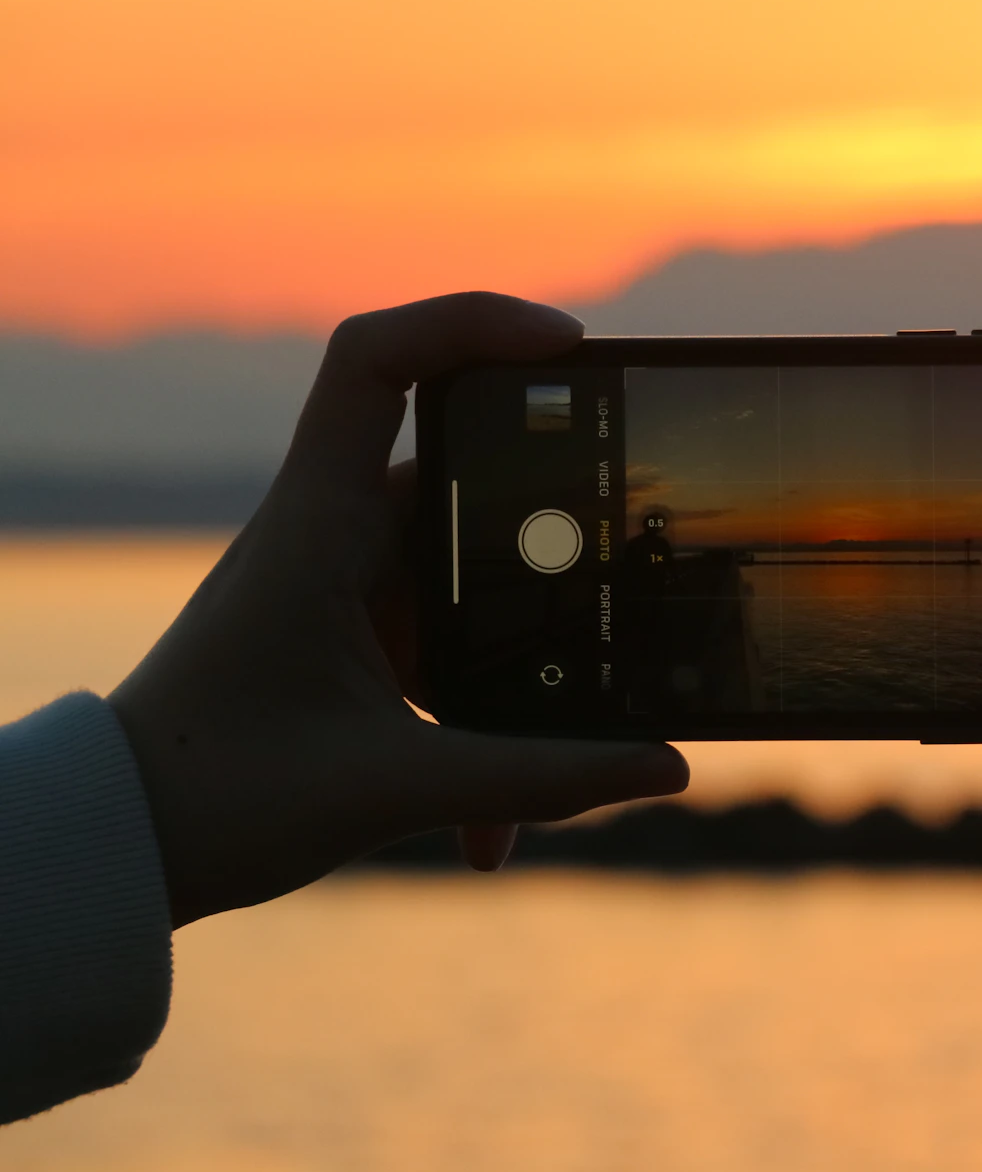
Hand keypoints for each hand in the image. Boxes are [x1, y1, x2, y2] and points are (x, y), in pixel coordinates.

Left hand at [110, 293, 687, 926]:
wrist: (125, 848)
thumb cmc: (217, 799)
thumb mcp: (393, 788)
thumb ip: (540, 778)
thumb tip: (667, 768)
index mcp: (317, 524)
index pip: (376, 362)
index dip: (471, 322)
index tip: (571, 349)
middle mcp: (335, 533)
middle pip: (472, 472)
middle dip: (559, 522)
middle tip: (639, 553)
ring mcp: (350, 584)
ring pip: (473, 574)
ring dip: (522, 652)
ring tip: (574, 723)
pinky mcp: (360, 637)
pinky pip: (454, 643)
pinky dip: (486, 712)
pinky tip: (492, 823)